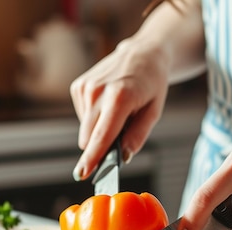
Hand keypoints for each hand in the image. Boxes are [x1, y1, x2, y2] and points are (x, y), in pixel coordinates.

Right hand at [70, 41, 169, 180]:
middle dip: (101, 146)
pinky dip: (94, 117)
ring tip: (117, 111)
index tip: (82, 174)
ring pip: (86, 130)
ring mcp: (85, 88)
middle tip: (122, 132)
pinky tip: (107, 104)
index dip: (92, 158)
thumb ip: (138, 136)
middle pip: (90, 137)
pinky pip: (83, 117)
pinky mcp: (78, 86)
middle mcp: (97, 92)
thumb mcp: (154, 111)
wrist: (142, 53)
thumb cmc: (151, 84)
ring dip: (100, 129)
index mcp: (119, 97)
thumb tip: (122, 156)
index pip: (102, 136)